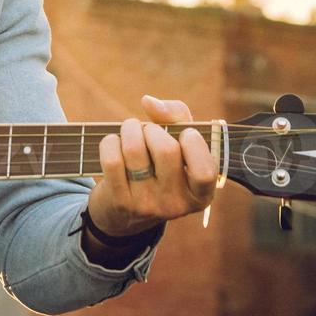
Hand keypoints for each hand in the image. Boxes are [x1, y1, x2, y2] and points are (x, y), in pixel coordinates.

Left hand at [88, 94, 217, 239]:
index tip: (184, 133)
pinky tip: (114, 144)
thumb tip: (148, 101)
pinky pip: (112, 159)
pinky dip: (110, 142)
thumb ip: (176, 117)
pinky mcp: (120, 202)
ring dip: (130, 129)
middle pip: (166, 149)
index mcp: (200, 195)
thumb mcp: (180, 147)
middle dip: (153, 129)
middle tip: (148, 131)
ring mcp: (147, 206)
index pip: (205, 170)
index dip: (193, 142)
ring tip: (130, 131)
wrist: (125, 213)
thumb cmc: (160, 168)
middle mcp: (176, 204)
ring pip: (134, 149)